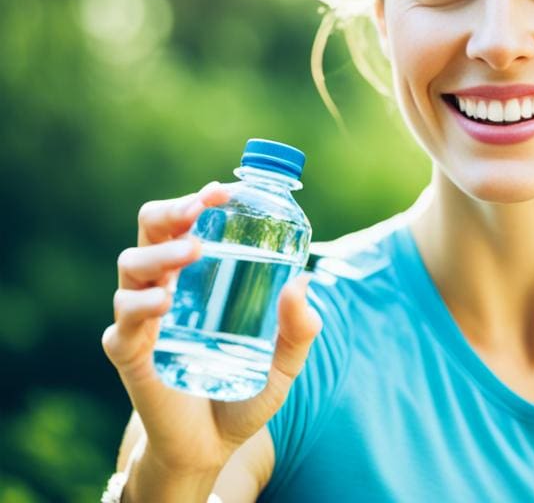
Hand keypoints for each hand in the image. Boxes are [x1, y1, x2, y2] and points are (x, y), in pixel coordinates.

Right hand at [101, 181, 321, 473]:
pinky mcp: (130, 354)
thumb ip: (300, 328)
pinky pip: (124, 322)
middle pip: (149, 230)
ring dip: (161, 253)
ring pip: (131, 266)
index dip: (198, 201)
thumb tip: (304, 281)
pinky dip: (141, 306)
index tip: (222, 191)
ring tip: (192, 252)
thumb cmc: (244, 393)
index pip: (186, 224)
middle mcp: (164, 287)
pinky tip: (164, 302)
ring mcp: (143, 319)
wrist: (213, 448)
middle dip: (170, 211)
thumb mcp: (285, 362)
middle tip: (199, 209)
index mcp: (197, 278)